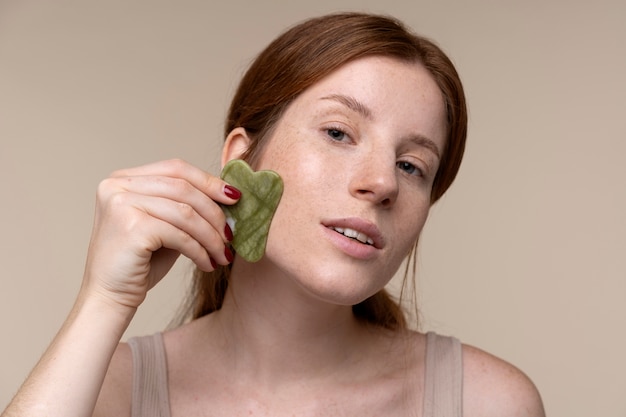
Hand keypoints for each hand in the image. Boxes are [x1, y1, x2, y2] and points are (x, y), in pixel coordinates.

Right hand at [81, 159, 238, 310]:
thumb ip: (185, 205)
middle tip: (232, 234)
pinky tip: (207, 263)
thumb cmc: (138, 262)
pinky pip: (180, 234)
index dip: (209, 181)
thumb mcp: (164, 224)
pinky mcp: (131, 227)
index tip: (235, 197)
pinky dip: (199, 250)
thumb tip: (229, 196)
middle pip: (183, 188)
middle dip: (215, 212)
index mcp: (123, 178)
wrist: (109, 297)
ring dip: (211, 236)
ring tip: (223, 254)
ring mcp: (121, 204)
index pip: (176, 169)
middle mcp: (117, 186)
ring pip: (185, 212)